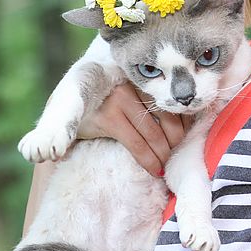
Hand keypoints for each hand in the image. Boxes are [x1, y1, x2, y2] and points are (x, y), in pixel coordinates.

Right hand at [76, 81, 190, 175]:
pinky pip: (136, 144)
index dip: (183, 121)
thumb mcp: (124, 96)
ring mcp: (119, 102)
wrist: (61, 106)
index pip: (169, 102)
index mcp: (138, 80)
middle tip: (177, 156)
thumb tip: (184, 123)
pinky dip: (149, 160)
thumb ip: (146, 104)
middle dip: (176, 141)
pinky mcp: (108, 119)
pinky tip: (155, 170)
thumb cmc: (101, 103)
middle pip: (166, 118)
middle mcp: (130, 87)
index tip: (188, 137)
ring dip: (164, 154)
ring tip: (166, 165)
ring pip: (153, 134)